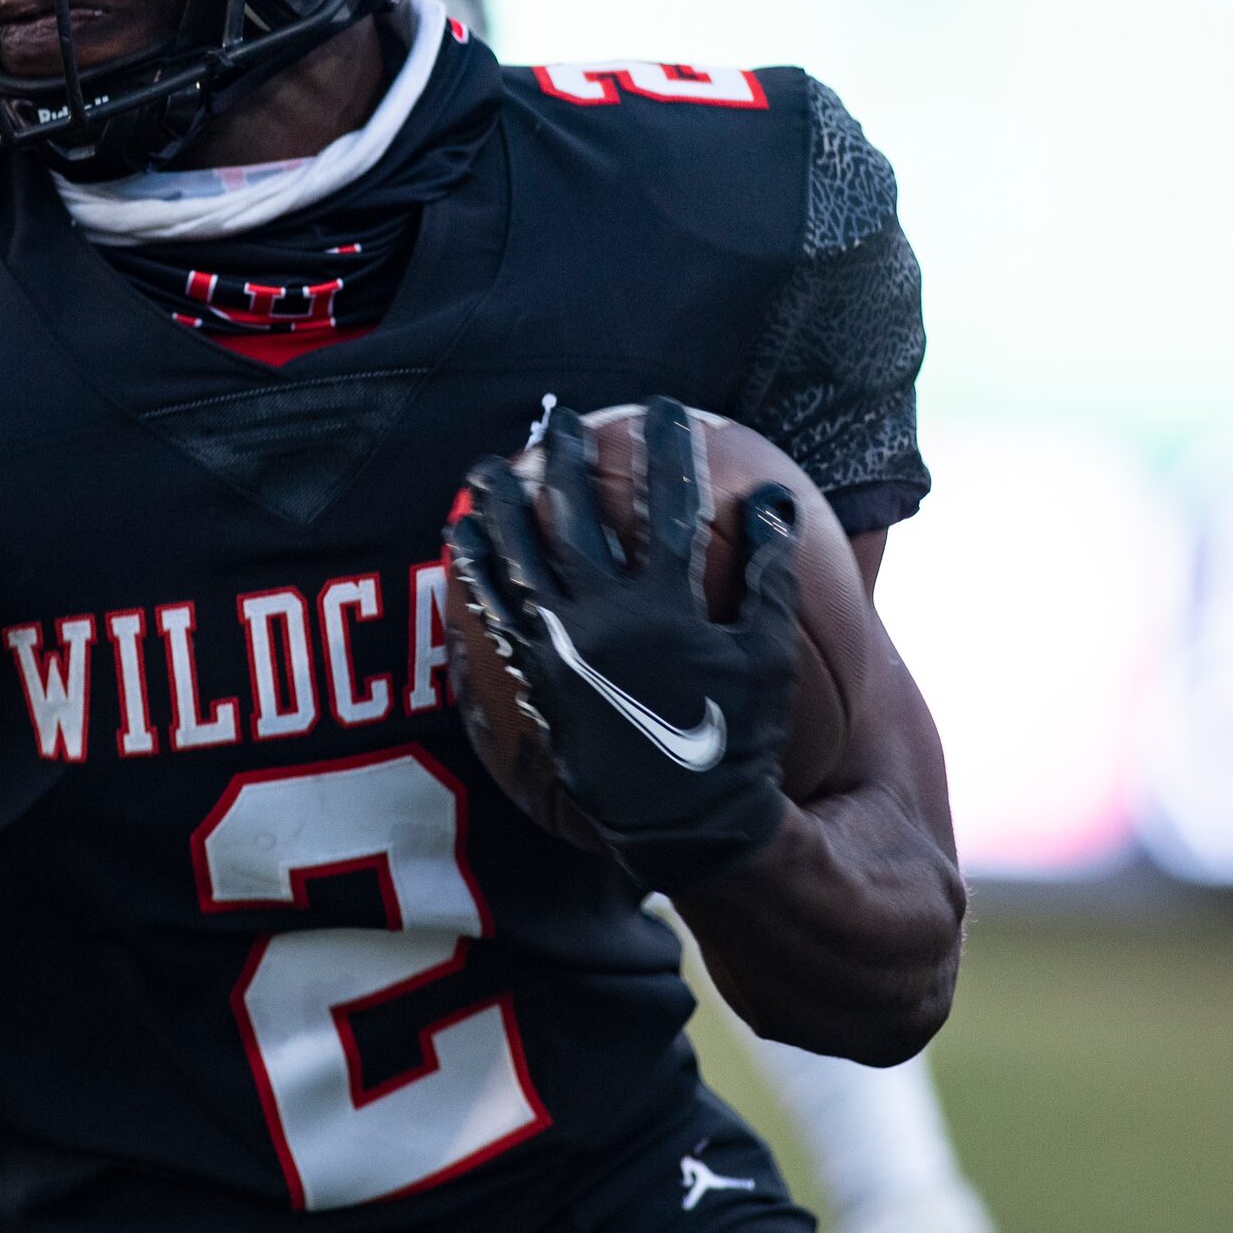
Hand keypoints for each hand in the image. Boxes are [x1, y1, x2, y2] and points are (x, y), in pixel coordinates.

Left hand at [445, 399, 801, 891]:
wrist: (682, 824)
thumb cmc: (734, 741)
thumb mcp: (766, 658)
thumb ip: (769, 576)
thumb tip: (775, 500)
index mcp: (669, 605)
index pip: (670, 505)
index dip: (670, 450)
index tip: (668, 408)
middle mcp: (607, 616)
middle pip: (579, 513)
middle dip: (570, 457)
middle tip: (563, 418)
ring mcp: (562, 645)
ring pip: (520, 554)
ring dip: (502, 502)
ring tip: (488, 466)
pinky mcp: (532, 674)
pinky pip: (491, 610)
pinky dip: (474, 567)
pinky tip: (458, 536)